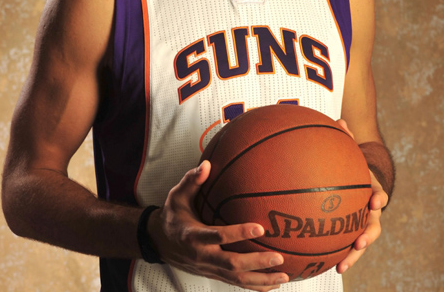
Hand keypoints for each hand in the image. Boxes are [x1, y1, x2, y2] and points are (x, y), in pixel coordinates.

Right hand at [148, 161, 288, 290]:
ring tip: (284, 276)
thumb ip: (192, 180)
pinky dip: (255, 285)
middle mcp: (202, 255)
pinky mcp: (213, 274)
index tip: (259, 227)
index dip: (239, 233)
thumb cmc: (172, 215)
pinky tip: (272, 284)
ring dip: (261, 279)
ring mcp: (208, 268)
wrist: (159, 242)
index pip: (219, 236)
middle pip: (232, 264)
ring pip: (236, 279)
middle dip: (256, 262)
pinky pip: (235, 283)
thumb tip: (207, 164)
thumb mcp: (177, 196)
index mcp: (193, 235)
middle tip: (279, 257)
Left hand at [335, 119, 388, 273]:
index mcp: (371, 190)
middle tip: (359, 241)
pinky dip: (338, 255)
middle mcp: (370, 210)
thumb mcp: (350, 151)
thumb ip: (345, 138)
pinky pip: (345, 245)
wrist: (357, 180)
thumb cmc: (351, 164)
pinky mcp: (351, 232)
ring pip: (361, 242)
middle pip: (374, 226)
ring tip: (341, 266)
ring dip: (353, 255)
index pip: (379, 194)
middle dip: (368, 236)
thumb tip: (339, 120)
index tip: (375, 201)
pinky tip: (322, 264)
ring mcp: (361, 223)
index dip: (378, 197)